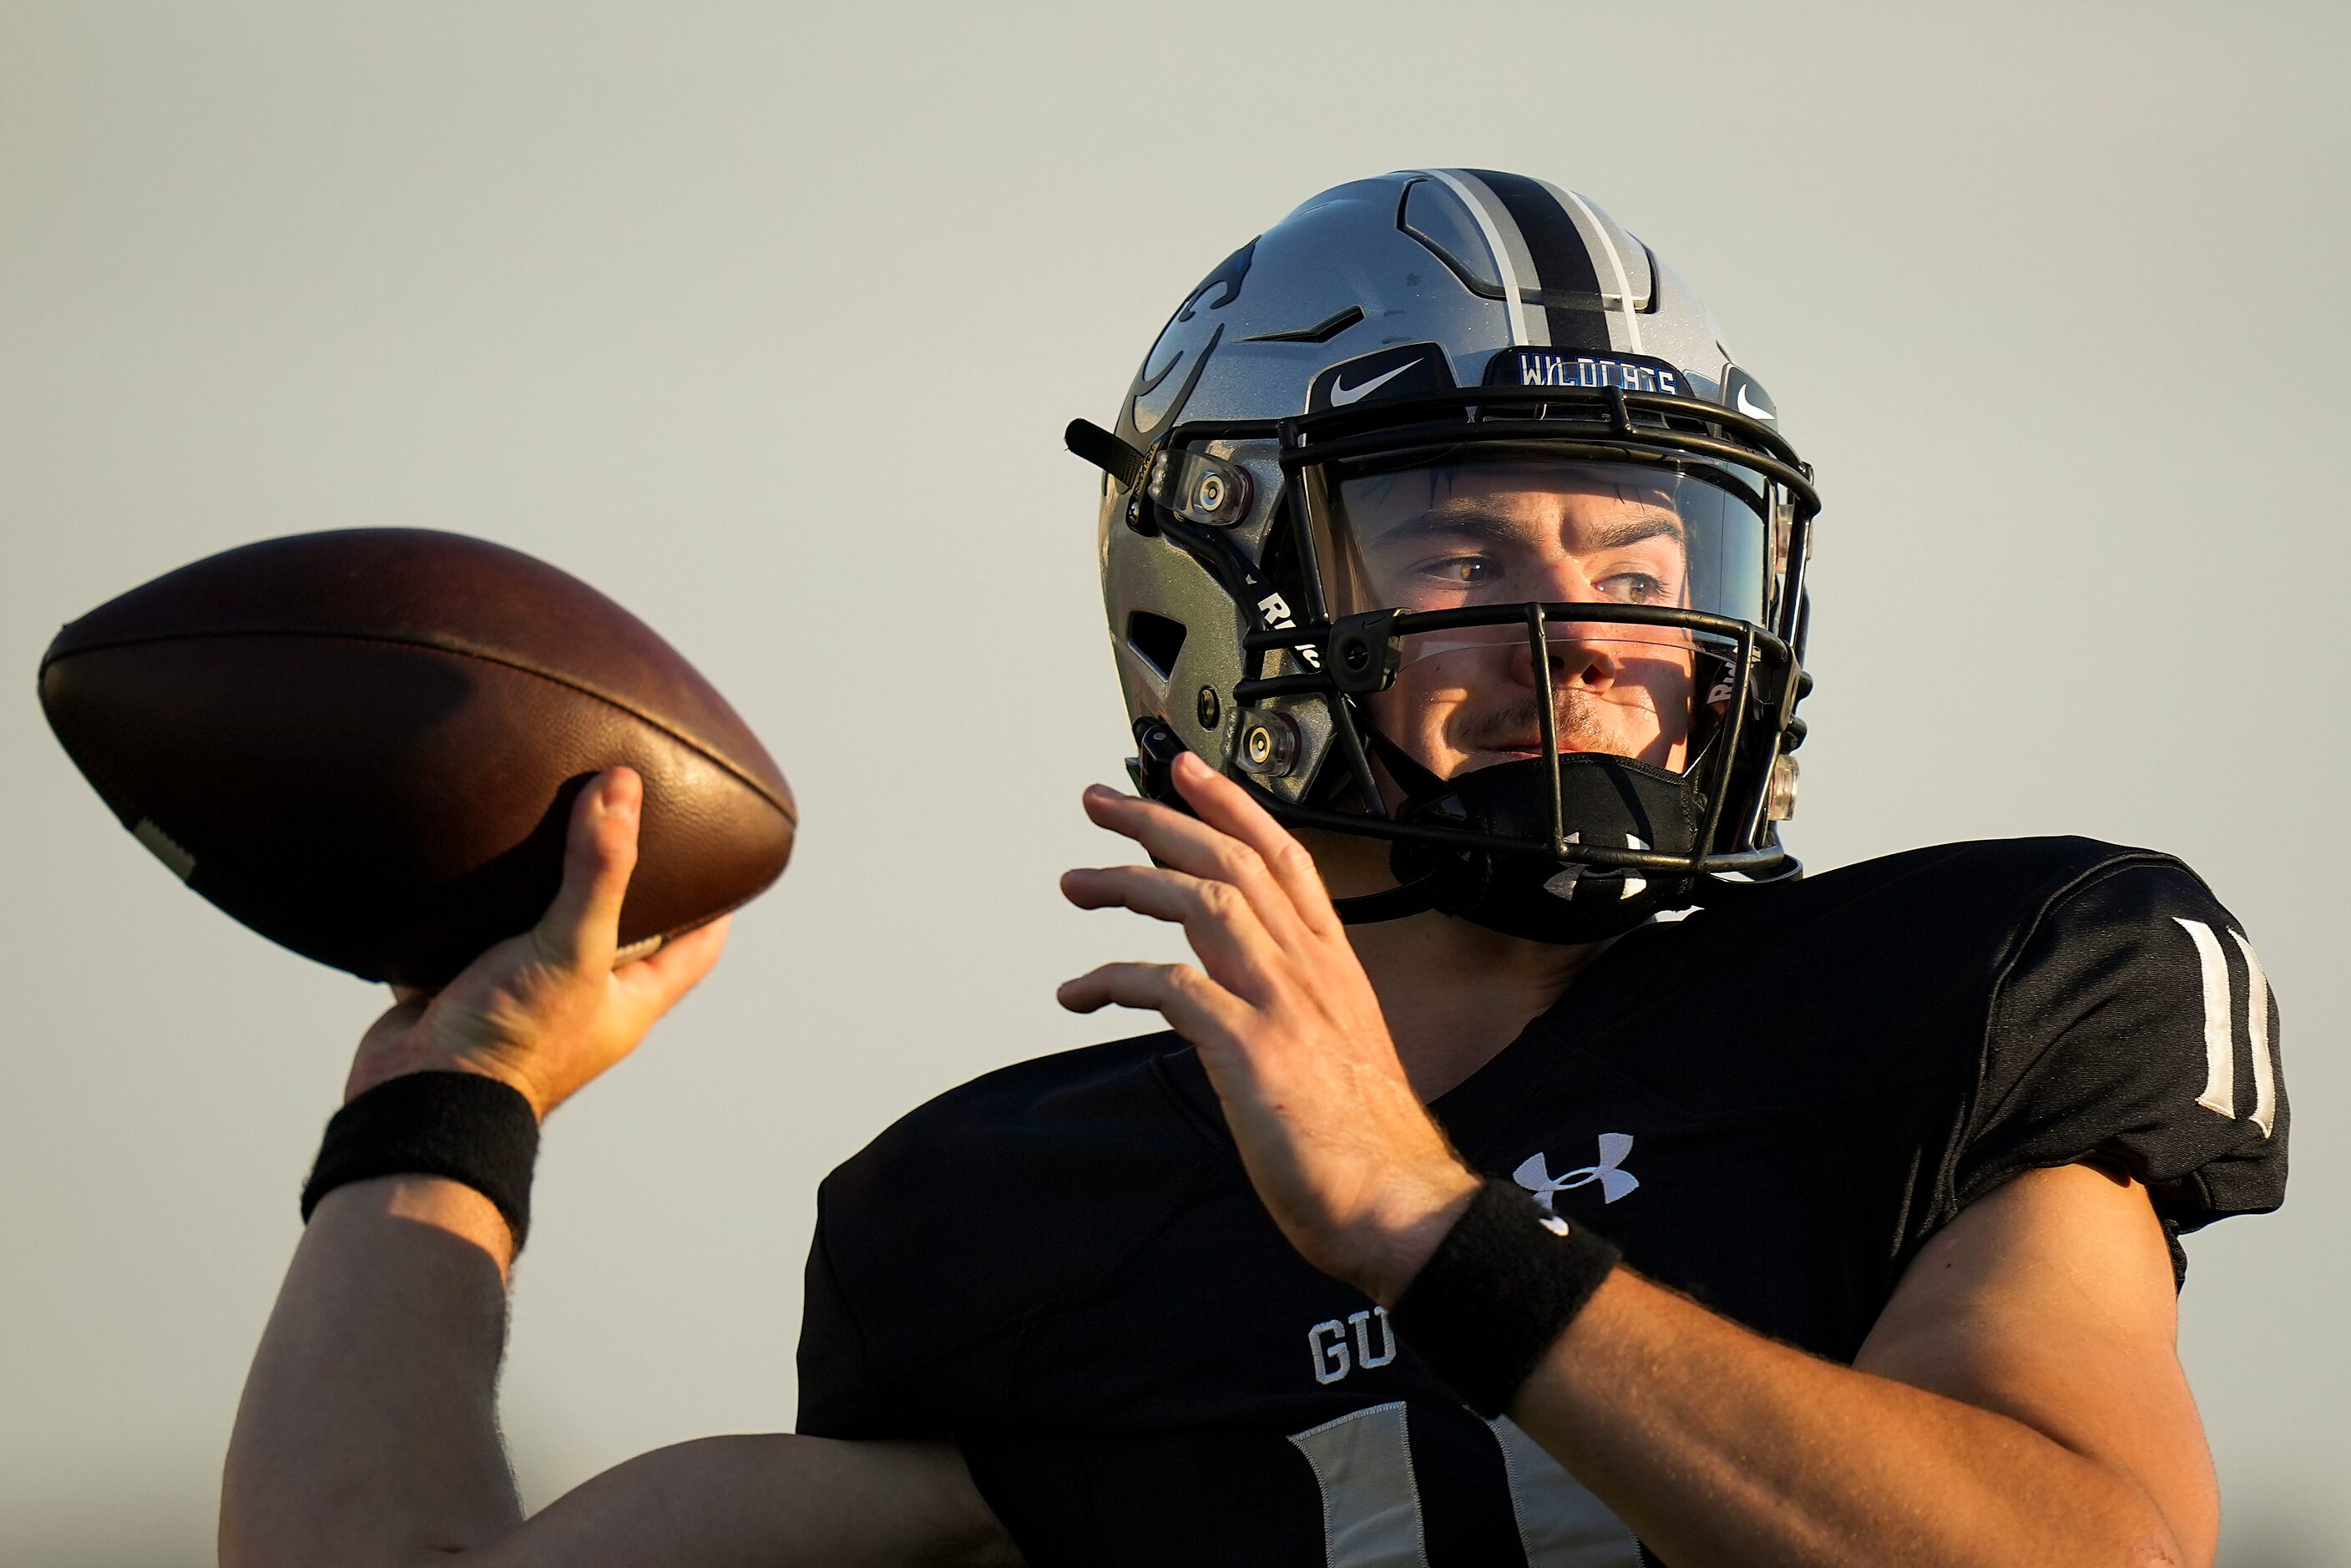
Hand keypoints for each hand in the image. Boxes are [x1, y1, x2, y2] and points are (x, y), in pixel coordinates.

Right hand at [345, 767, 730, 1118]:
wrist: (418, 1099)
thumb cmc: (513, 1042)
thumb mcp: (571, 948)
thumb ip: (598, 871)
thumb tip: (621, 787)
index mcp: (628, 999)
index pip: (696, 947)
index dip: (713, 903)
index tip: (716, 852)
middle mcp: (581, 998)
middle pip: (619, 930)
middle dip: (619, 879)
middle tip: (619, 818)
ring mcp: (521, 994)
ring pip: (539, 928)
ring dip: (539, 885)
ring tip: (542, 822)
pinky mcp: (462, 988)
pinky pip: (472, 937)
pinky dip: (471, 904)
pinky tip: (466, 858)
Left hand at [1058, 750, 1478, 1303]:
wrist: (1398, 1206)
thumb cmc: (1363, 1142)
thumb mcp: (1332, 1050)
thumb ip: (1284, 1010)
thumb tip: (1218, 1002)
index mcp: (1331, 964)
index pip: (1282, 854)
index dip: (1230, 804)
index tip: (1184, 773)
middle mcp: (1309, 969)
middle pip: (1233, 860)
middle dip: (1160, 820)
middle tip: (1103, 803)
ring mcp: (1283, 1004)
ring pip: (1203, 902)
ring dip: (1131, 882)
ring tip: (1078, 882)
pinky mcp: (1252, 1049)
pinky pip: (1171, 987)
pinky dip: (1117, 979)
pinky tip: (1081, 992)